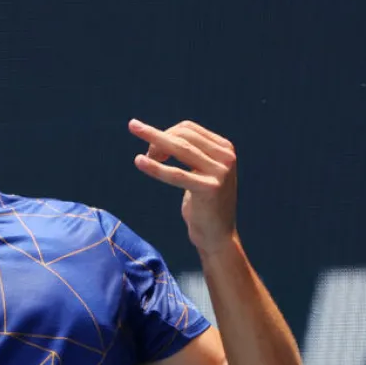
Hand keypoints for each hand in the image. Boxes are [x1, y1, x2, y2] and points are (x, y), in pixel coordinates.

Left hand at [129, 119, 238, 255]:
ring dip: (155, 147)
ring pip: (180, 149)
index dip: (165, 134)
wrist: (217, 236)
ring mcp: (220, 171)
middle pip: (183, 135)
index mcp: (225, 148)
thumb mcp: (200, 174)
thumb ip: (190, 154)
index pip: (188, 128)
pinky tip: (139, 161)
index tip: (152, 149)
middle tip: (146, 156)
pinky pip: (176, 174)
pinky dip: (155, 168)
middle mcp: (226, 156)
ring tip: (139, 157)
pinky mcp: (209, 188)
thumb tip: (160, 138)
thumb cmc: (203, 206)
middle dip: (158, 141)